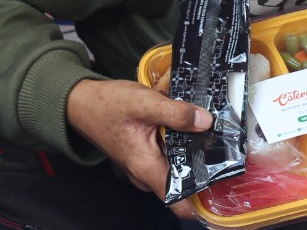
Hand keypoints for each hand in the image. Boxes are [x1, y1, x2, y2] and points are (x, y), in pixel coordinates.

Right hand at [66, 78, 212, 219]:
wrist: (81, 103)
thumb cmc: (108, 104)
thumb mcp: (144, 103)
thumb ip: (176, 113)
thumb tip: (206, 121)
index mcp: (146, 168)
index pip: (180, 202)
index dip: (204, 199)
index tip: (225, 183)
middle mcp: (145, 175)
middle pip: (183, 183)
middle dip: (203, 167)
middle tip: (224, 146)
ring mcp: (143, 167)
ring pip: (176, 169)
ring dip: (191, 154)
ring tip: (210, 133)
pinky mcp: (143, 157)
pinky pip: (168, 159)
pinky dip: (179, 146)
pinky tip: (188, 128)